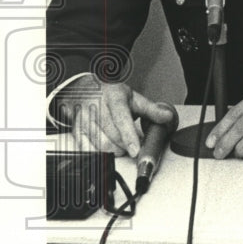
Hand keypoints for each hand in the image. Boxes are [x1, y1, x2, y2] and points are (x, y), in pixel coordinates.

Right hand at [58, 76, 177, 156]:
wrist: (83, 89)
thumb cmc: (111, 96)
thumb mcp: (133, 98)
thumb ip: (150, 109)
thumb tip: (167, 117)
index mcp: (113, 97)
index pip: (121, 119)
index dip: (128, 136)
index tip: (135, 150)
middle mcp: (96, 107)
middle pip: (110, 135)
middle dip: (124, 146)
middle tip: (133, 147)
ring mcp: (83, 119)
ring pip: (98, 144)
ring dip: (113, 151)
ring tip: (120, 146)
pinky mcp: (75, 130)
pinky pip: (85, 148)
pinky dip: (98, 154)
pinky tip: (106, 150)